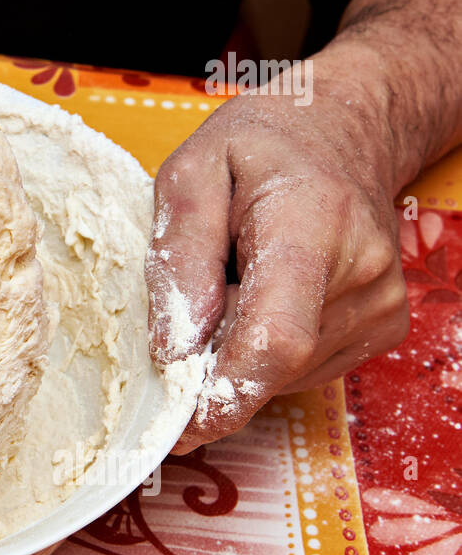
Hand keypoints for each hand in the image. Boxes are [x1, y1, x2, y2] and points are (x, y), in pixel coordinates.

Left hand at [146, 45, 410, 452]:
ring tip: (229, 288)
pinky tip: (257, 298)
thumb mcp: (190, 172)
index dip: (221, 394)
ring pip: (284, 375)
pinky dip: (262, 351)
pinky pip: (302, 369)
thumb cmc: (259, 147)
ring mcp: (380, 305)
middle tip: (177, 333)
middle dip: (212, 369)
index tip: (175, 425)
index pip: (274, 338)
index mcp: (312, 225)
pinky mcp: (381, 327)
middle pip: (274, 365)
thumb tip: (173, 347)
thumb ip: (178, 257)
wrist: (341, 129)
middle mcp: (361, 273)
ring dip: (235, 354)